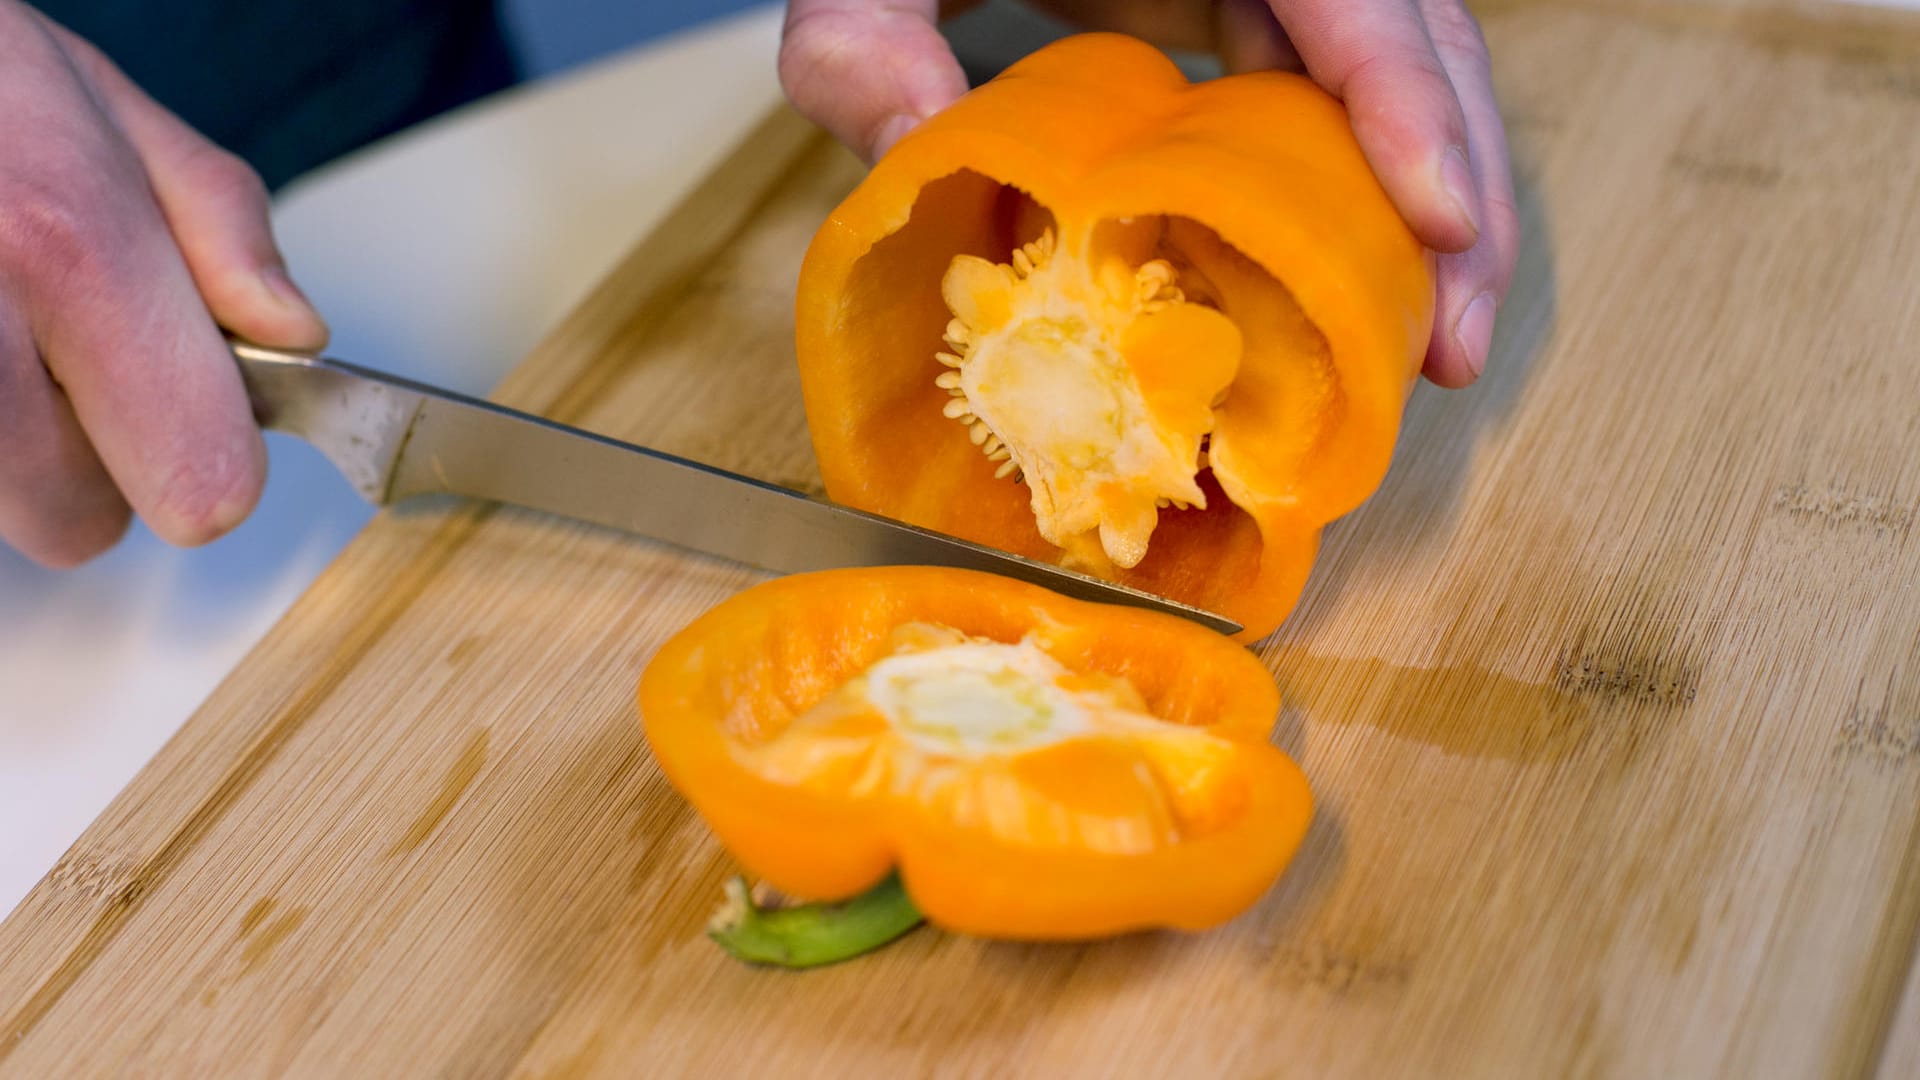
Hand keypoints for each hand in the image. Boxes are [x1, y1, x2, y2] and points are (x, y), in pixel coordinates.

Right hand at [0, 2, 326, 567]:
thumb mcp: (105, 112)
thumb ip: (222, 227)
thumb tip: (293, 331)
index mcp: (67, 248)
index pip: (199, 480)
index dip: (209, 455)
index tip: (194, 411)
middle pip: (78, 521)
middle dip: (91, 456)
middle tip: (61, 353)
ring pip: (8, 507)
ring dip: (17, 446)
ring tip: (4, 323)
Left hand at [778, 0, 1516, 387]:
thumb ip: (860, 39)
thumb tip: (916, 145)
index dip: (1403, 98)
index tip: (1439, 223)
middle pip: (1417, 32)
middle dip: (1457, 186)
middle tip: (1449, 345)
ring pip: (1404, 68)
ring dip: (1433, 202)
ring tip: (1430, 343)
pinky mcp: (1256, 6)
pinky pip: (1338, 92)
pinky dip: (1364, 188)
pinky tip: (1352, 286)